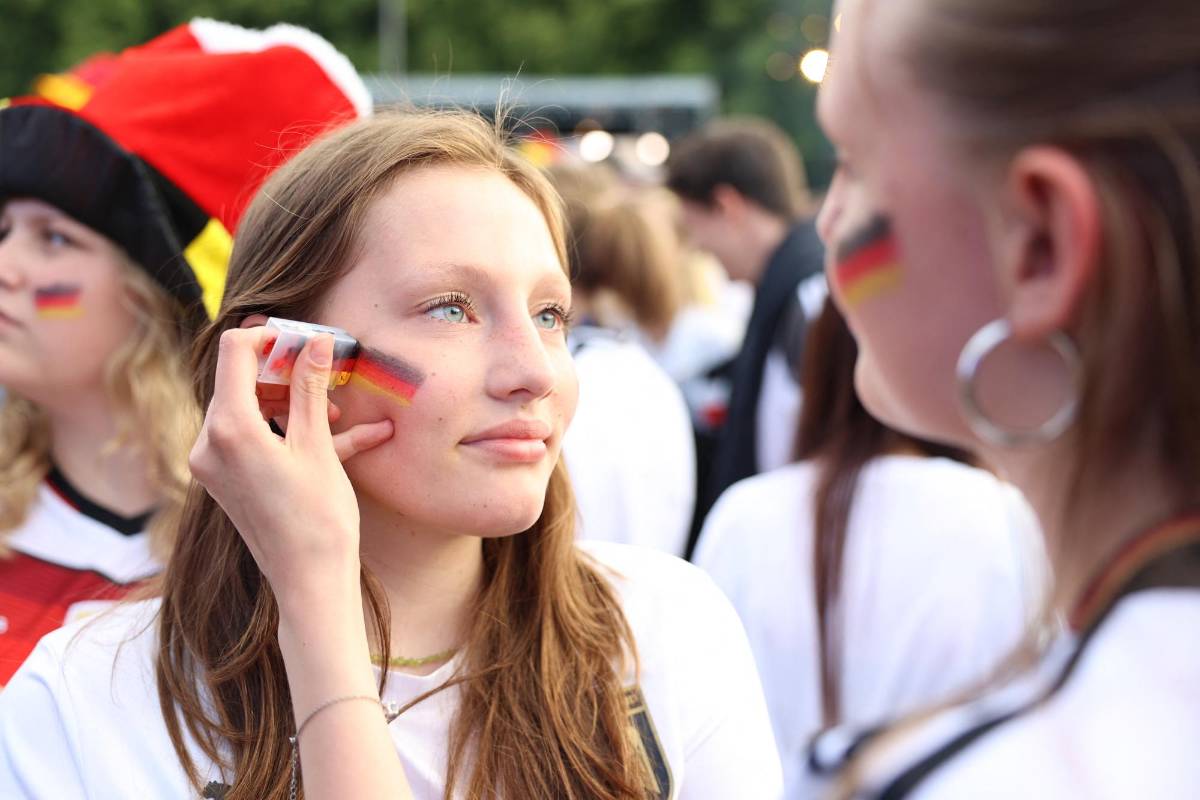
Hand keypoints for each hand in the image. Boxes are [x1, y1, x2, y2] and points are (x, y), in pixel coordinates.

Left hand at [189, 327, 393, 608]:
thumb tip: (315, 342)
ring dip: (291, 402)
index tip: (304, 339)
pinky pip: (253, 438)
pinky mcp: (225, 480)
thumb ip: (310, 388)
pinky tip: (338, 436)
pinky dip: (287, 431)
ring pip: (250, 409)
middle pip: (240, 380)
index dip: (269, 337)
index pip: (234, 352)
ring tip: (338, 414)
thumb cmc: (318, 519)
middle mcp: (209, 443)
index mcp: (229, 429)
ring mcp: (213, 464)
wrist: (309, 582)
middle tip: (325, 369)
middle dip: (285, 371)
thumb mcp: (318, 446)